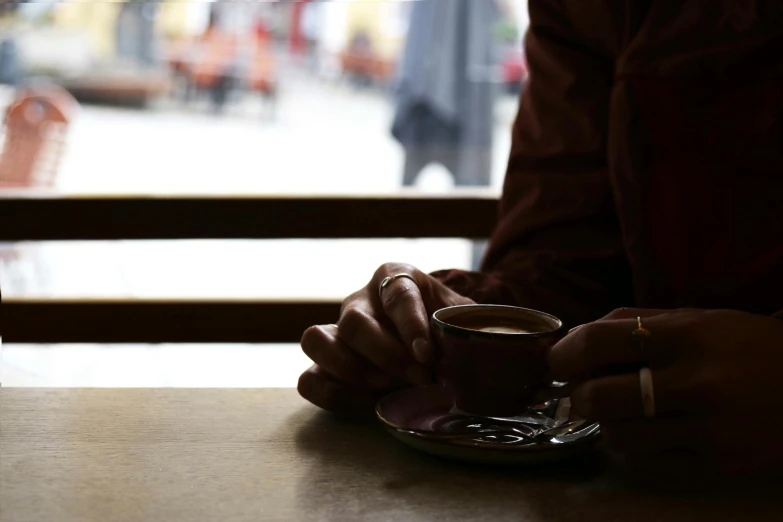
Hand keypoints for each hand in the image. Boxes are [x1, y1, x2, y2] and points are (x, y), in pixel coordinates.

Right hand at [298, 263, 473, 411]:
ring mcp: (336, 332)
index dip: (411, 326)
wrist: (430, 342)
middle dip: (385, 355)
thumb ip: (461, 325)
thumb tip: (465, 345)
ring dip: (349, 369)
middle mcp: (360, 301)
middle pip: (354, 322)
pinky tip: (366, 401)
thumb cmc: (444, 324)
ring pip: (315, 340)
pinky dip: (333, 394)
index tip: (427, 355)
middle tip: (416, 377)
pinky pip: (308, 380)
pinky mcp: (324, 365)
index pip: (397, 295)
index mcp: (395, 278)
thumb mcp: (459, 316)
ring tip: (384, 387)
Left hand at [548, 307, 782, 479]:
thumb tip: (575, 339)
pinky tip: (653, 437)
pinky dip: (638, 454)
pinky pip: (648, 470)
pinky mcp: (719, 469)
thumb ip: (635, 322)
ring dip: (610, 425)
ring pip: (618, 438)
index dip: (563, 354)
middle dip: (580, 395)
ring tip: (627, 413)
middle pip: (598, 398)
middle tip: (589, 391)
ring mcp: (709, 432)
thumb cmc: (748, 347)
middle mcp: (696, 383)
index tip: (558, 362)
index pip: (598, 341)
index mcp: (686, 335)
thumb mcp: (696, 318)